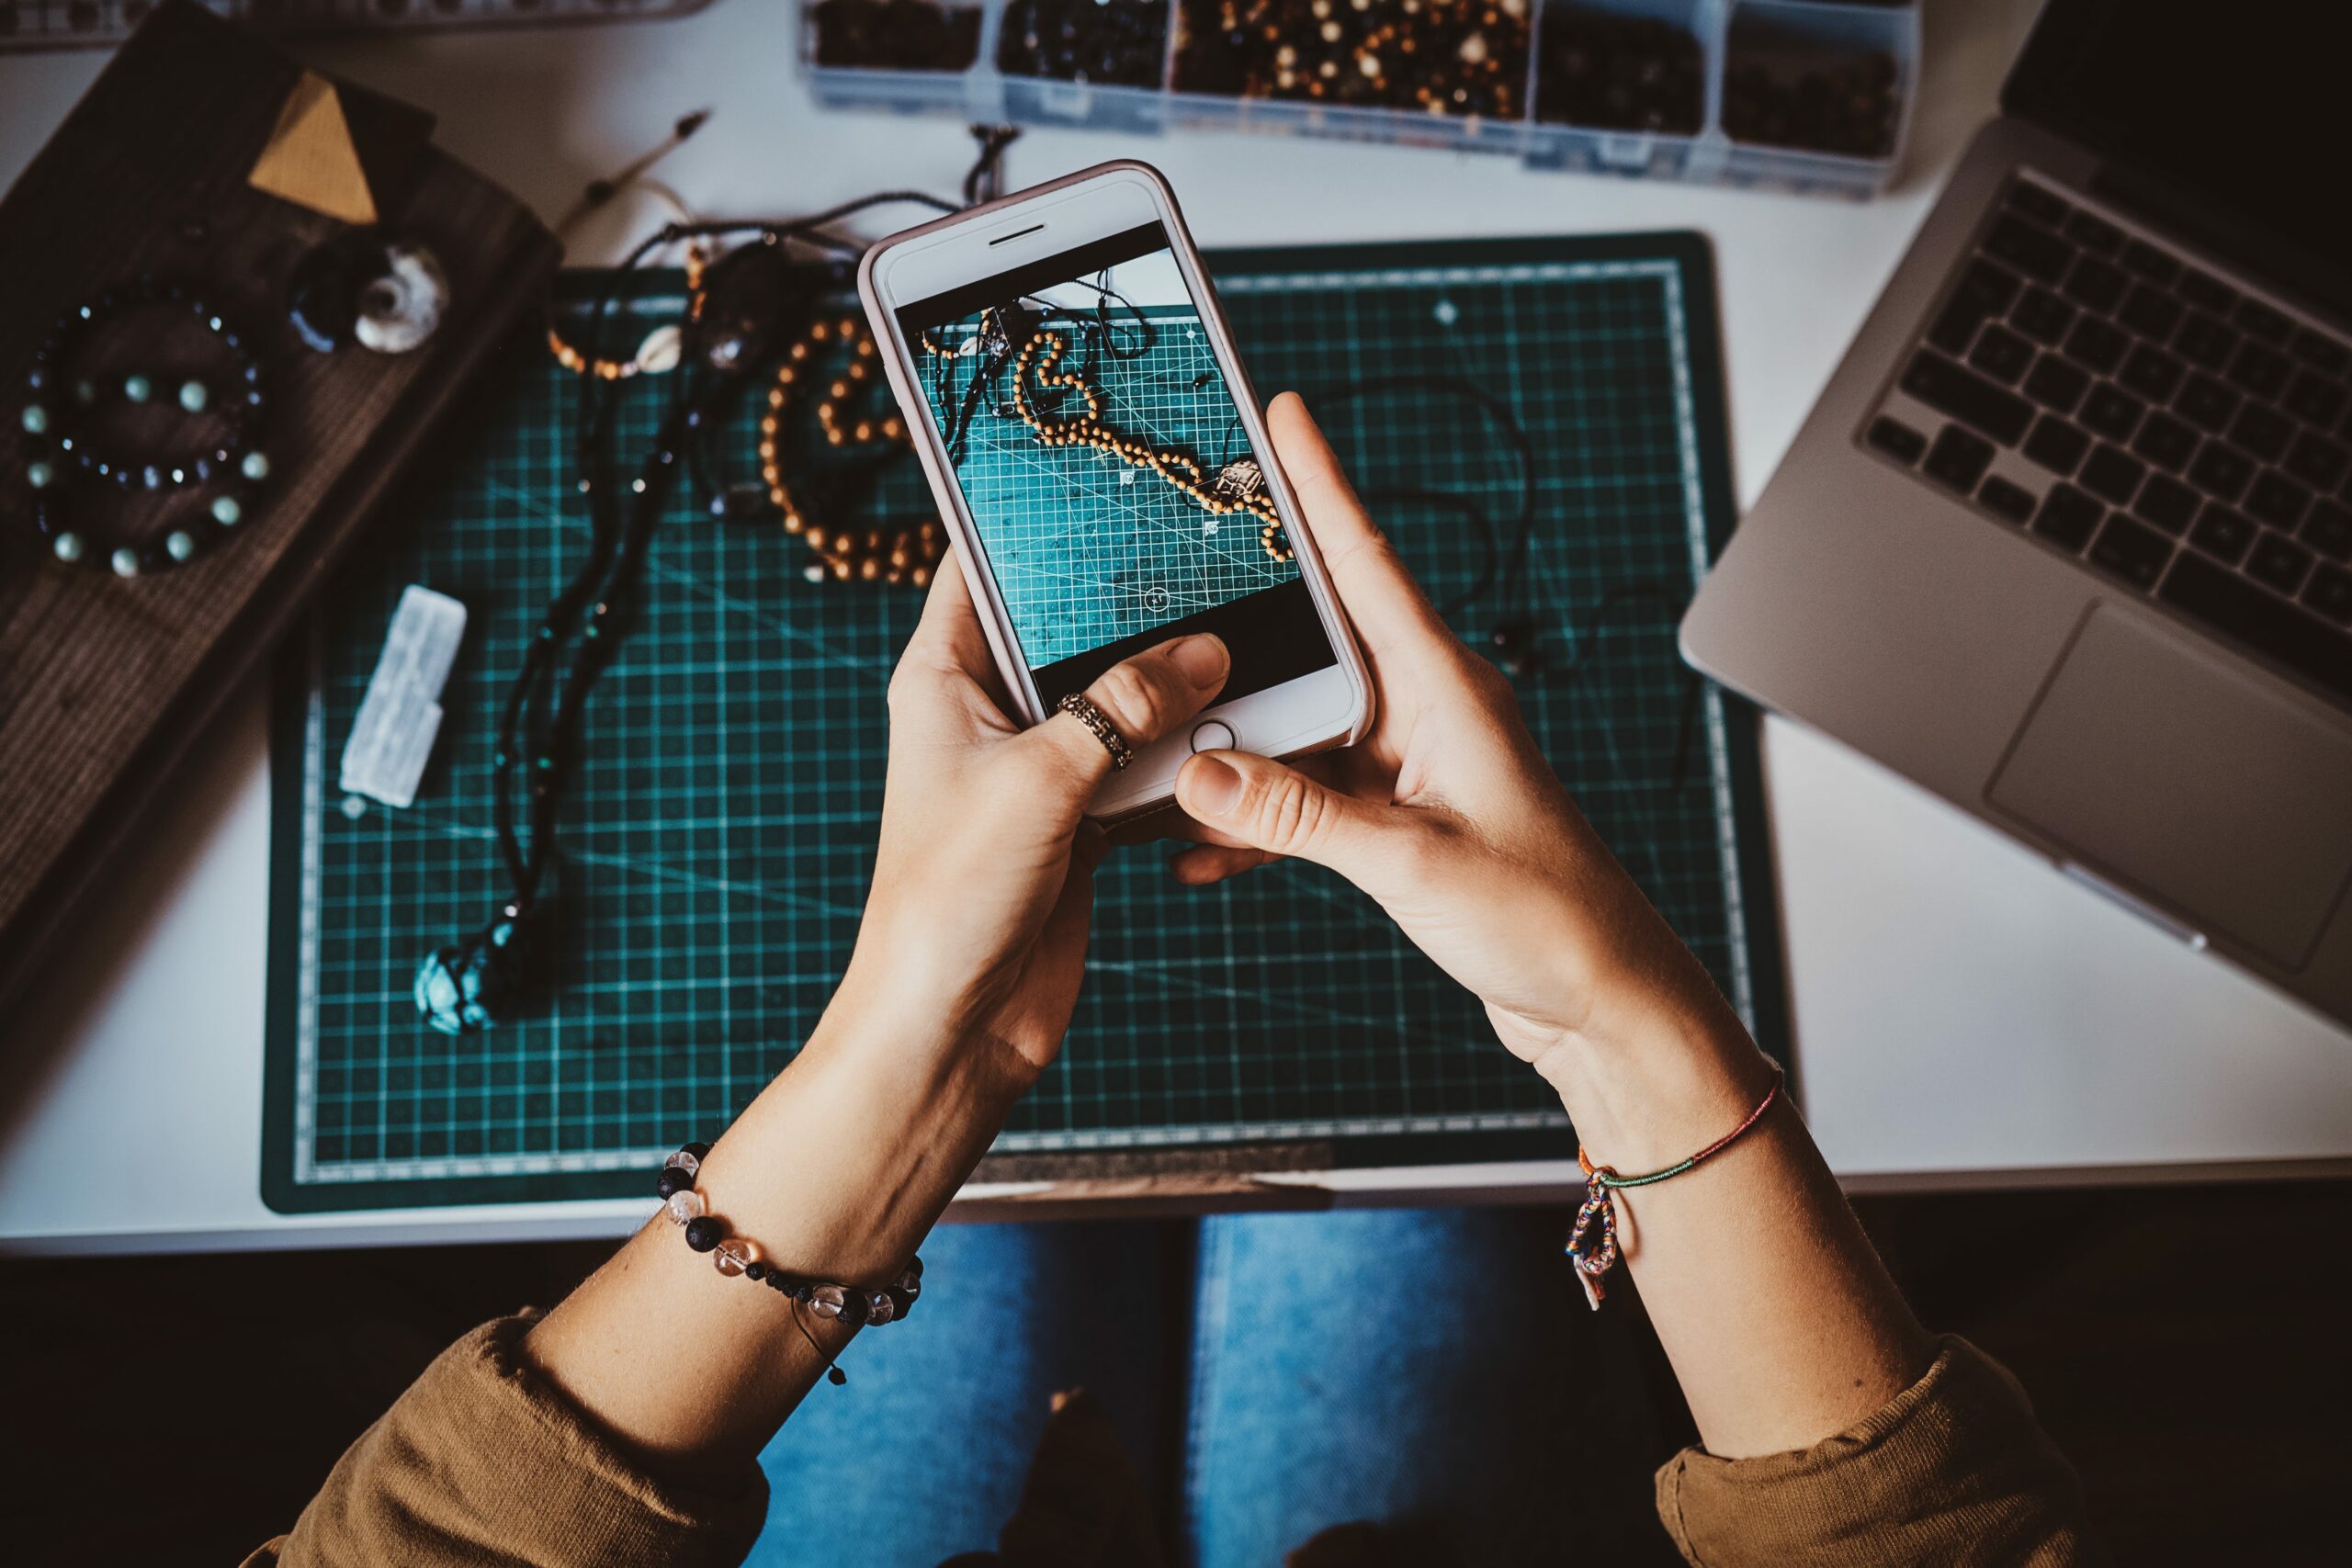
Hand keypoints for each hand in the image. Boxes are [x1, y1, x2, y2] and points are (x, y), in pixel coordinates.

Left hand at [838, 565, 1230, 1085]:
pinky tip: (1238, 737)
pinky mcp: (1080, 821)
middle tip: (1214, 556)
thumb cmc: (951, 896)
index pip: (986, 566)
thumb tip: (1206, 652)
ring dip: (1177, 691)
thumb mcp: (1041, 780)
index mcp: (942, 676)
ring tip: (1247, 643)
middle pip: (1073, 631)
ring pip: (1121, 700)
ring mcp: (1038, 767)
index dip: (1039, 519)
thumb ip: (1126, 706)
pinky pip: (1144, 768)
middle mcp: (987, 712)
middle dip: (1141, 607)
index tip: (1111, 475)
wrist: (953, 1027)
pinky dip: (1185, 760)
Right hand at [1169, 395, 1765, 1157]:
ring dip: (1233, 752)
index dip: (1322, 482)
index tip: (1283, 412)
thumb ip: (1299, 817)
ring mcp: (1409, 765)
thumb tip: (1199, 775)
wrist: (1602, 1004)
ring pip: (1295, 729)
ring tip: (1155, 755)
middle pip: (1313, 640)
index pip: (1369, 562)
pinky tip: (1202, 851)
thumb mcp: (1411, 864)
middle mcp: (1425, 712)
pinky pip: (1306, 799)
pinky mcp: (1397, 820)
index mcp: (1446, 689)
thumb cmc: (1546, 920)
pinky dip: (1258, 822)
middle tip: (1165, 587)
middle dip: (1238, 627)